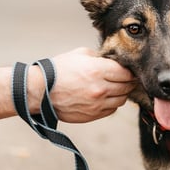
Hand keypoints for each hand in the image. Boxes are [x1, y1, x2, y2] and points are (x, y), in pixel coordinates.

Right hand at [0, 48, 135, 121]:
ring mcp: (97, 104)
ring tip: (114, 88)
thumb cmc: (58, 70)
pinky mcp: (92, 115)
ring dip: (121, 94)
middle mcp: (100, 88)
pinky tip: (104, 97)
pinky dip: (112, 104)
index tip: (127, 70)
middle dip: (127, 82)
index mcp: (98, 70)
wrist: (40, 91)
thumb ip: (100, 57)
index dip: (129, 71)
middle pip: (127, 87)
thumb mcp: (80, 54)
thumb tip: (114, 61)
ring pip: (122, 100)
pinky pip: (112, 110)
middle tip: (124, 79)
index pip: (127, 73)